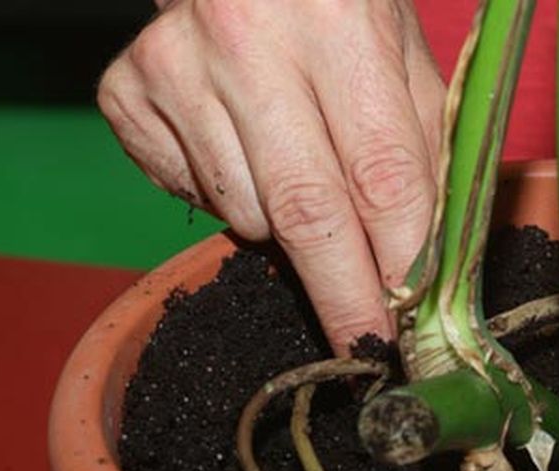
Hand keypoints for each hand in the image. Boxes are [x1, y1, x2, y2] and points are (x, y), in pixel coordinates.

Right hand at [98, 0, 445, 349]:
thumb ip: (425, 147)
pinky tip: (241, 146)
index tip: (412, 325)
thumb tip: (432, 263)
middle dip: (342, 295)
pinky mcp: (125, 92)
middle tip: (366, 348)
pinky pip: (190, 196)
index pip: (382, 174)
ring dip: (285, 230)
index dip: (401, 263)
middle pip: (306, 211)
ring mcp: (176, 66)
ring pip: (244, 213)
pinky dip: (228, 199)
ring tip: (300, 171)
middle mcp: (248, 39)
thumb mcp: (402, 54)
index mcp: (340, 22)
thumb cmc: (336, 10)